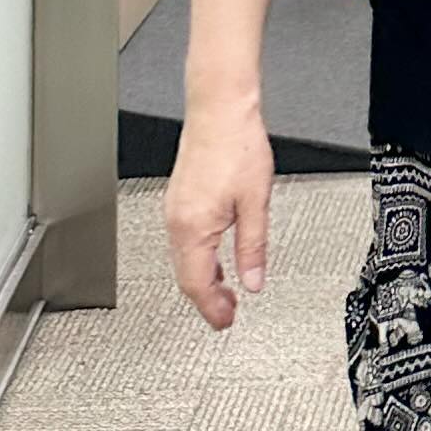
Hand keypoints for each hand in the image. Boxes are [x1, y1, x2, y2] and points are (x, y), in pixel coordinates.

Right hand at [166, 87, 274, 328]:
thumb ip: (253, 247)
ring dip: (202, 278)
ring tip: (225, 291)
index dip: (211, 308)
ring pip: (182, 258)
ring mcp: (175, 208)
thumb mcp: (256, 204)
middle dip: (207, 298)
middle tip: (228, 314)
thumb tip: (253, 280)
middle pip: (185, 275)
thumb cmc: (237, 146)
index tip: (225, 322)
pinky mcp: (179, 198)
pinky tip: (214, 257)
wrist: (219, 109)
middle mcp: (177, 221)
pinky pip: (183, 240)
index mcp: (194, 227)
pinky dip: (198, 257)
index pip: (196, 283)